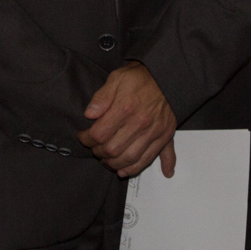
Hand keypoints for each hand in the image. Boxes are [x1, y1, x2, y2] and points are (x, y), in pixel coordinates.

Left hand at [77, 61, 176, 178]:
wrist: (168, 78)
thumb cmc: (140, 78)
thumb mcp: (116, 78)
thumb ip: (101, 97)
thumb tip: (89, 114)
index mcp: (125, 108)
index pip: (99, 134)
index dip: (86, 139)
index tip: (82, 136)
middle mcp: (140, 124)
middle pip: (113, 150)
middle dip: (98, 152)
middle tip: (93, 148)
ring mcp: (153, 133)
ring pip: (130, 159)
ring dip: (114, 164)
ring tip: (105, 160)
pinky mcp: (164, 138)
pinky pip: (150, 159)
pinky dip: (136, 169)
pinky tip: (125, 172)